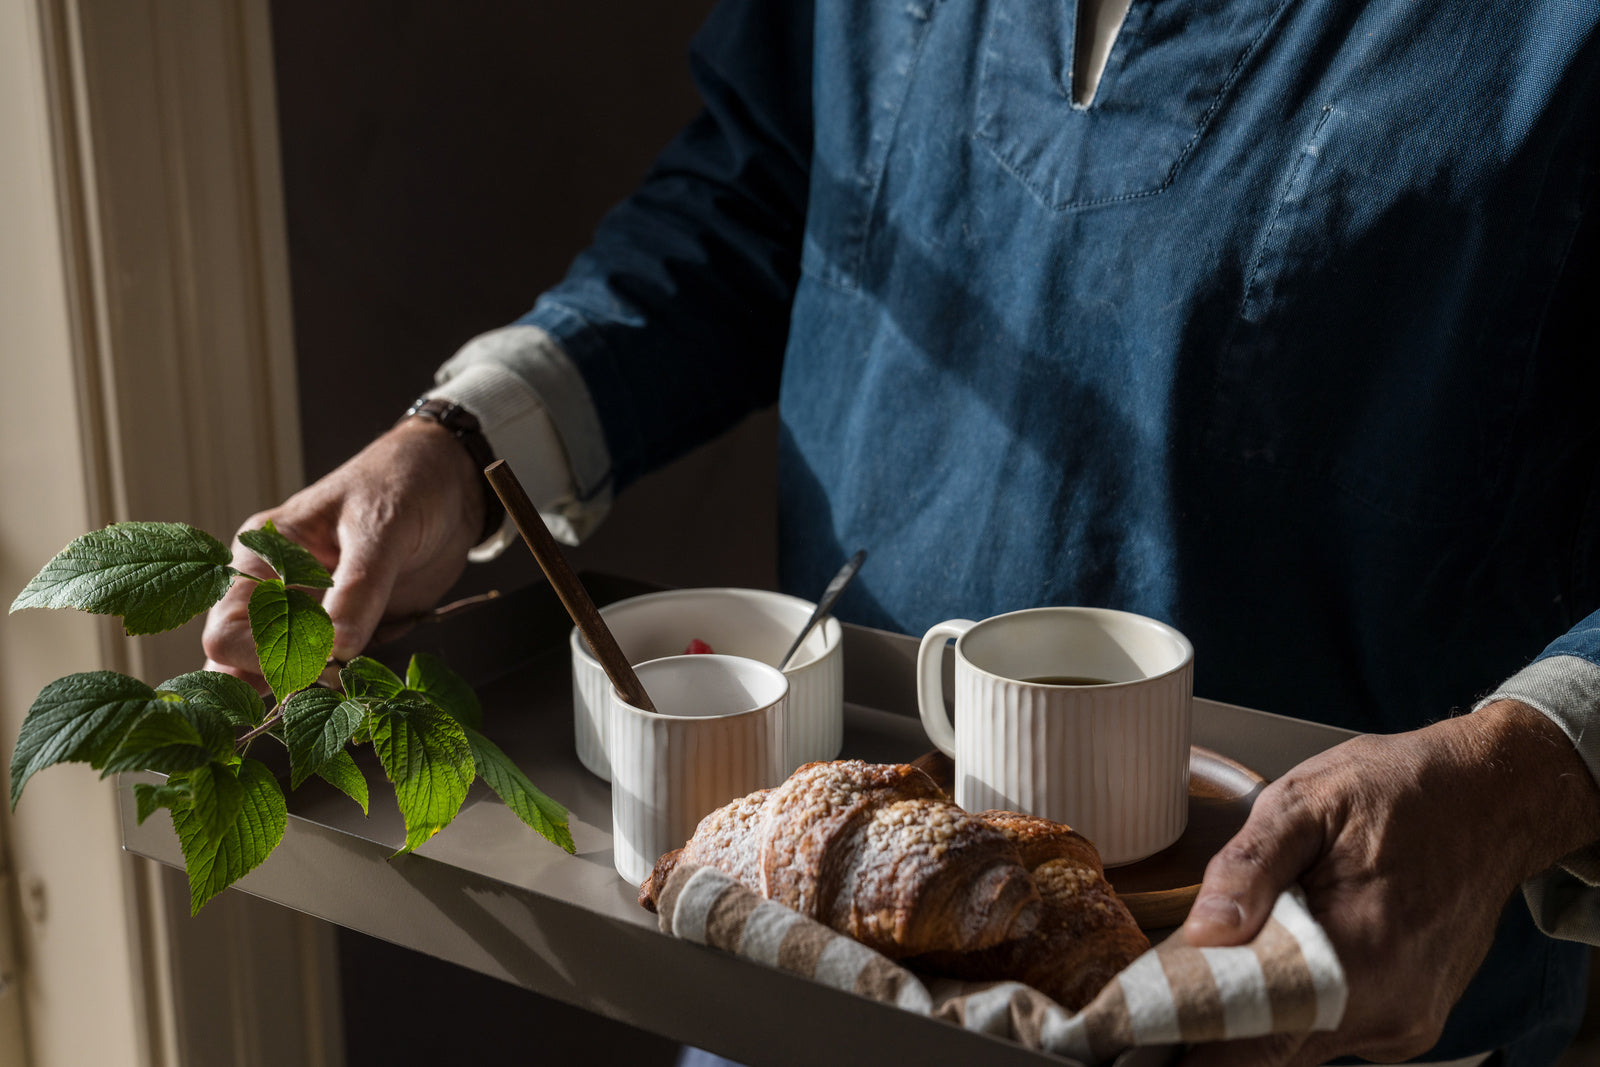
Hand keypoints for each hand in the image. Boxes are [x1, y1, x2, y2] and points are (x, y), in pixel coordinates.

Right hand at [201, 418, 486, 689]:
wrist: (451, 482)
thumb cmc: (405, 485)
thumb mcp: (382, 529)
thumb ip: (359, 587)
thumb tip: (335, 650)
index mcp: (264, 556)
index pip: (227, 629)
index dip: (264, 658)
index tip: (322, 664)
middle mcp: (277, 589)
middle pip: (243, 661)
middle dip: (282, 684)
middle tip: (339, 688)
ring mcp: (312, 613)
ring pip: (284, 672)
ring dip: (313, 692)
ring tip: (354, 694)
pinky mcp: (348, 629)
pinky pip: (331, 670)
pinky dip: (345, 686)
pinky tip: (369, 689)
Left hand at [1177, 700, 1599, 1066]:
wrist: (1491, 798)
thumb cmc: (1403, 791)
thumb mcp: (1307, 800)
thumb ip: (1248, 867)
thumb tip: (1203, 931)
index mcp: (1360, 960)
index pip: (1253, 1041)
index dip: (1192, 1033)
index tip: (1146, 1025)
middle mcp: (1389, 1012)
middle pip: (1269, 1046)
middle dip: (1219, 1014)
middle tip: (1182, 971)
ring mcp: (1404, 1023)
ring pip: (1297, 1039)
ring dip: (1260, 1003)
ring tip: (1243, 942)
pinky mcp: (1408, 1019)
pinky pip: (1330, 1027)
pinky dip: (1299, 997)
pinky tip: (1291, 948)